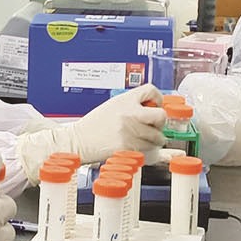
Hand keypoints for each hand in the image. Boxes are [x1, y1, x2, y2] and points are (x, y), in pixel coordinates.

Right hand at [16, 84, 166, 180]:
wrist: (78, 141)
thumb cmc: (93, 125)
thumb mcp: (112, 106)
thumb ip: (131, 105)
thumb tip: (152, 108)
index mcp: (125, 100)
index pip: (151, 90)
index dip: (157, 98)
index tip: (155, 105)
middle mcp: (129, 113)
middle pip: (161, 115)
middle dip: (160, 122)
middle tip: (153, 126)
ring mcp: (130, 131)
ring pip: (157, 137)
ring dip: (154, 140)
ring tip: (143, 139)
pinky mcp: (128, 147)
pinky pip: (148, 150)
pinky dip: (146, 150)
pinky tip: (136, 147)